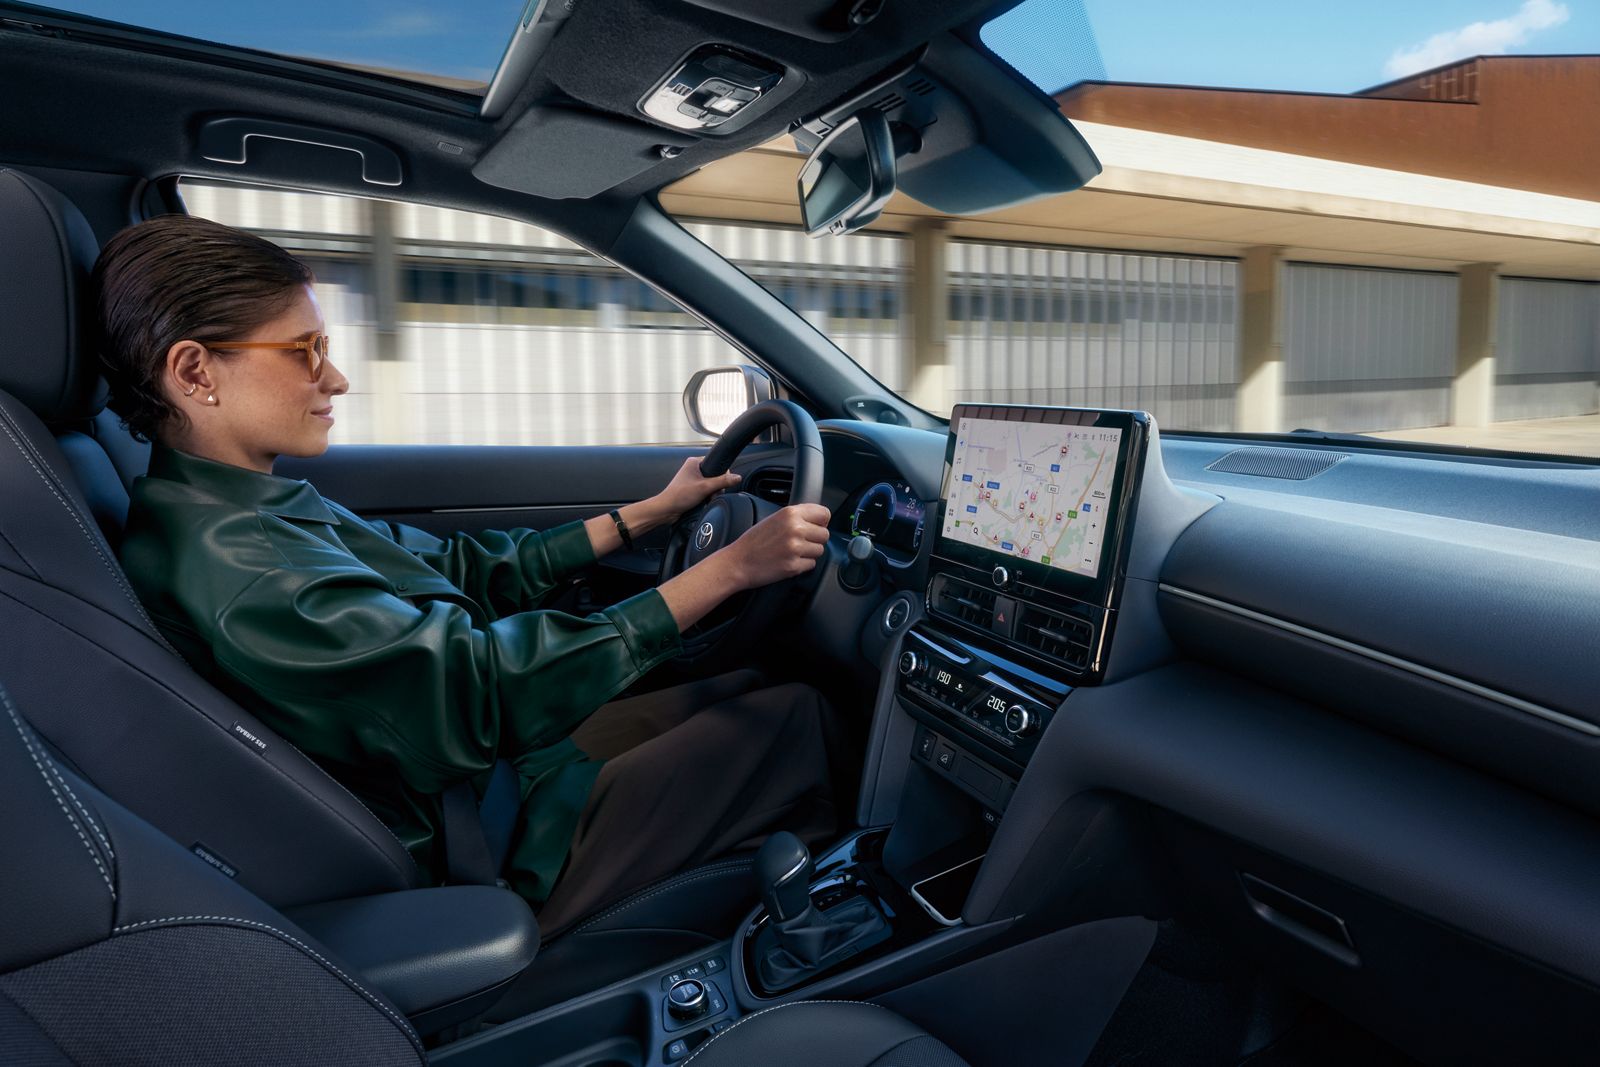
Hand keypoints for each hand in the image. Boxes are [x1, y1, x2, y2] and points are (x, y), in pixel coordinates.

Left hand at [652, 456, 741, 522]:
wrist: (666, 510)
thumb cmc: (678, 496)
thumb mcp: (704, 487)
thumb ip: (722, 481)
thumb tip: (737, 477)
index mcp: (694, 462)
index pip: (716, 463)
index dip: (721, 474)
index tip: (720, 484)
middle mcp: (693, 469)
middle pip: (715, 475)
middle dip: (716, 487)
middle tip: (711, 494)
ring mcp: (692, 480)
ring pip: (711, 485)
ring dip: (711, 493)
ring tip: (706, 499)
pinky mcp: (692, 489)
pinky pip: (705, 491)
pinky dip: (706, 497)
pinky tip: (703, 502)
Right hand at [717, 504, 831, 590]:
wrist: (737, 562)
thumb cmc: (753, 541)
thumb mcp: (774, 518)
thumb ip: (796, 516)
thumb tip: (819, 519)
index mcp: (790, 513)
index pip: (824, 514)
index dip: (821, 521)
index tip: (816, 526)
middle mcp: (795, 529)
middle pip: (825, 534)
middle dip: (815, 539)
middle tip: (800, 542)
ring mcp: (795, 548)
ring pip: (820, 550)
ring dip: (809, 553)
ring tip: (792, 552)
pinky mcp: (794, 566)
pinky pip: (812, 564)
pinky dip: (803, 565)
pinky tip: (789, 560)